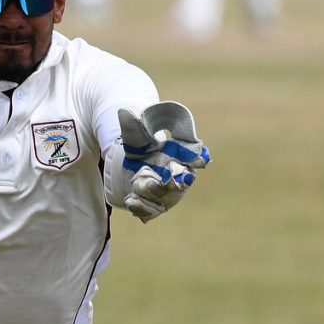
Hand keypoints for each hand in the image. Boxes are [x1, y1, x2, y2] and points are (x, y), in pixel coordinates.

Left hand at [118, 101, 210, 222]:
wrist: (127, 156)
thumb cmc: (139, 138)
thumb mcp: (136, 128)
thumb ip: (135, 121)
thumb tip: (125, 112)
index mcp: (184, 153)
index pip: (198, 158)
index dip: (196, 160)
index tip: (189, 161)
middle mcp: (181, 174)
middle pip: (181, 184)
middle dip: (168, 183)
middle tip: (147, 173)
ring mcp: (169, 192)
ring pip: (165, 200)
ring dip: (150, 195)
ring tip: (135, 185)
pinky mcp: (155, 203)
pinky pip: (152, 211)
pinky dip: (142, 209)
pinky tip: (131, 200)